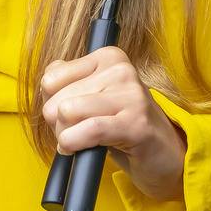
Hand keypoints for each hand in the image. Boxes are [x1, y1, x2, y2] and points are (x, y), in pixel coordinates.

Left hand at [40, 45, 186, 202]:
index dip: (52, 104)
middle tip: (77, 133)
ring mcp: (131, 95)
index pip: (51, 78)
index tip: (69, 115)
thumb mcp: (93, 96)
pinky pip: (89, 130)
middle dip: (58, 124)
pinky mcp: (136, 123)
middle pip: (57, 100)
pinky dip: (75, 144)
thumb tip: (48, 81)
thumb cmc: (121, 125)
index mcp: (109, 57)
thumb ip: (66, 82)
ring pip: (69, 112)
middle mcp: (121, 70)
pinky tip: (80, 150)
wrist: (162, 153)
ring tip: (81, 141)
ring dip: (66, 137)